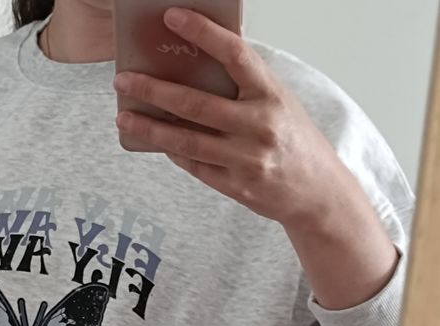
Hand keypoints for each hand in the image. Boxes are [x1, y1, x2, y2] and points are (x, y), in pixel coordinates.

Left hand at [113, 6, 346, 227]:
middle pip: (195, 104)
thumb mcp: (278, 103)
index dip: (202, 33)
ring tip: (124, 117)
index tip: (172, 17)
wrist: (317, 192)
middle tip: (124, 80)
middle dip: (154, 90)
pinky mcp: (235, 186)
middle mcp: (259, 125)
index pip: (234, 54)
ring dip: (150, 129)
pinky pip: (194, 165)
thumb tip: (193, 69)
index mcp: (271, 94)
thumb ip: (243, 87)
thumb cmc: (295, 140)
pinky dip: (172, 152)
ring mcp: (246, 159)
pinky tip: (153, 141)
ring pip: (187, 141)